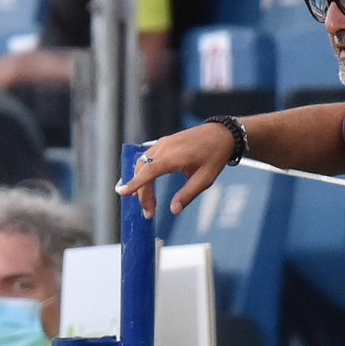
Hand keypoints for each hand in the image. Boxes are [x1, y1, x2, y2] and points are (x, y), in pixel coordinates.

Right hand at [115, 123, 235, 218]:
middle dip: (141, 192)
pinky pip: (147, 158)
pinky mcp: (163, 142)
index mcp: (175, 156)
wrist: (221, 134)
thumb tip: (173, 210)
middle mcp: (165, 147)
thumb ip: (187, 194)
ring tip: (148, 201)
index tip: (123, 193)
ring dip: (141, 182)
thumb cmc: (215, 155)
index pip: (149, 171)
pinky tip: (148, 183)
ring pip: (142, 164)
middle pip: (143, 170)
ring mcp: (163, 143)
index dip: (135, 183)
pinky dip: (144, 172)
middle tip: (149, 211)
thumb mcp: (205, 179)